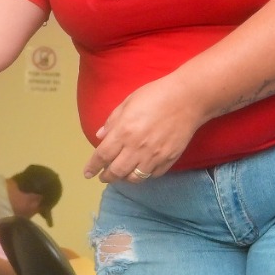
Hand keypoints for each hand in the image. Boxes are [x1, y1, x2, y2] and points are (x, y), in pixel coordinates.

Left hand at [85, 76, 205, 184]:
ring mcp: (154, 156)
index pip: (102, 155)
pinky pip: (152, 175)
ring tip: (122, 175)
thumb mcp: (128, 102)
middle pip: (116, 171)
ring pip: (134, 178)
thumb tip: (100, 136)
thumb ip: (112, 121)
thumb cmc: (155, 95)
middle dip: (107, 176)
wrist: (187, 99)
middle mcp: (137, 147)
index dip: (93, 166)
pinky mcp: (169, 159)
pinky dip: (144, 175)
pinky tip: (141, 169)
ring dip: (124, 178)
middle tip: (104, 176)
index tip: (87, 173)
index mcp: (124, 131)